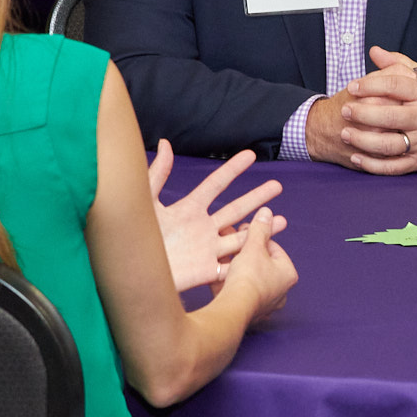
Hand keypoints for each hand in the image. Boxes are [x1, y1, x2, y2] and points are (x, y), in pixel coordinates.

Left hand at [147, 140, 286, 290]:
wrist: (132, 273)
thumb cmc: (134, 237)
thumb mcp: (145, 202)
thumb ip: (156, 174)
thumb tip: (164, 143)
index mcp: (188, 209)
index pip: (216, 184)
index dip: (233, 169)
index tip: (251, 155)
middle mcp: (202, 227)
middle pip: (236, 209)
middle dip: (257, 197)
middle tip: (277, 186)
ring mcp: (207, 249)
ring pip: (241, 236)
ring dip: (262, 229)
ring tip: (283, 221)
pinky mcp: (208, 271)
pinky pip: (234, 264)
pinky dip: (251, 259)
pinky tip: (267, 253)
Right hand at [221, 208, 296, 321]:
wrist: (233, 307)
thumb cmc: (248, 277)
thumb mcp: (253, 247)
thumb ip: (260, 229)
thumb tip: (267, 213)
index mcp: (287, 273)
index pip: (272, 247)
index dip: (256, 237)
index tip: (242, 230)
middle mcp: (281, 291)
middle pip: (260, 263)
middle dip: (244, 251)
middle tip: (231, 242)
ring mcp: (266, 303)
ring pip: (250, 278)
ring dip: (236, 265)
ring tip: (222, 255)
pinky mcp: (250, 312)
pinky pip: (241, 291)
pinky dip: (232, 282)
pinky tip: (218, 273)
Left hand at [306, 47, 416, 173]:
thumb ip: (397, 63)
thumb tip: (375, 51)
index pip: (396, 85)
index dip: (371, 85)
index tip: (351, 87)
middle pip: (391, 116)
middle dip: (363, 114)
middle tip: (344, 111)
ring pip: (389, 145)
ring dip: (363, 141)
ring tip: (344, 134)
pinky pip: (393, 167)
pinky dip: (373, 165)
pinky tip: (356, 157)